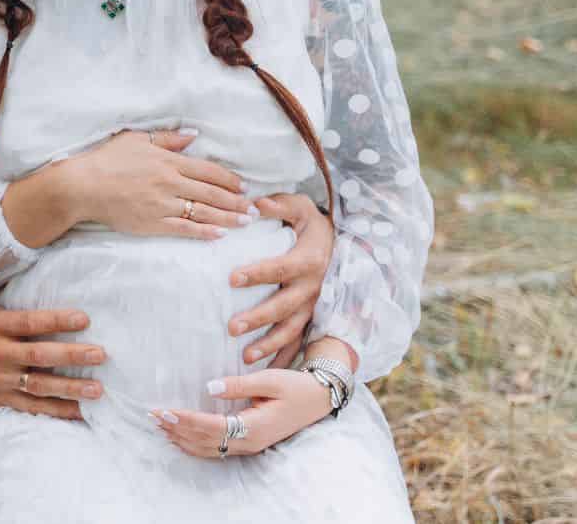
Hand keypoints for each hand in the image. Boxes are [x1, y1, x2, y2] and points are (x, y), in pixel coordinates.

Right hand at [0, 293, 104, 420]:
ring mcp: (0, 380)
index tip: (83, 318)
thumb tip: (18, 259)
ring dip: (70, 389)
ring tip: (97, 390)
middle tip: (100, 354)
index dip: (56, 320)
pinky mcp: (1, 398)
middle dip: (71, 356)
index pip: (29, 323)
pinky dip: (56, 412)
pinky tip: (79, 413)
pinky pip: (32, 407)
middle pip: (40, 356)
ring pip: (40, 386)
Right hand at [63, 130, 256, 240]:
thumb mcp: (136, 139)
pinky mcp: (152, 223)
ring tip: (245, 223)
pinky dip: (203, 231)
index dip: (229, 179)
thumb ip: (167, 139)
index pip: (208, 170)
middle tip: (255, 209)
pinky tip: (219, 235)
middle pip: (211, 193)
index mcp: (168, 161)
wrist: (83, 185)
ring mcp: (162, 205)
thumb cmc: (107, 159)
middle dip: (236, 202)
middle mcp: (170, 182)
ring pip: (203, 212)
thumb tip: (194, 136)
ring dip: (227, 218)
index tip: (244, 187)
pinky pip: (184, 229)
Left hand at [151, 369, 332, 456]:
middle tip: (152, 416)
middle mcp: (249, 442)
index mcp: (254, 427)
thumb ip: (239, 384)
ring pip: (209, 448)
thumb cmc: (295, 387)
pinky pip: (217, 449)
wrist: (318, 399)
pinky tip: (181, 439)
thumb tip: (209, 388)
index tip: (165, 410)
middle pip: (205, 441)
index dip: (186, 420)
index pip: (212, 426)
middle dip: (177, 429)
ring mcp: (249, 446)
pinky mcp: (249, 443)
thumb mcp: (269, 380)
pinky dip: (195, 445)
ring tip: (160, 426)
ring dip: (183, 438)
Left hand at [226, 193, 333, 367]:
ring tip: (245, 358)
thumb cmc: (314, 224)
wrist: (345, 244)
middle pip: (284, 306)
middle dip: (259, 318)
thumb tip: (254, 202)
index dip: (257, 273)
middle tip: (232, 327)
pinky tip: (264, 373)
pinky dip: (285, 358)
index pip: (279, 268)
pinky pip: (300, 342)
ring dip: (270, 345)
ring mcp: (315, 307)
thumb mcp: (301, 207)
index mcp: (308, 260)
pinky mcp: (314, 319)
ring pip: (293, 331)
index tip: (231, 278)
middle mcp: (313, 287)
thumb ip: (279, 204)